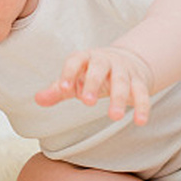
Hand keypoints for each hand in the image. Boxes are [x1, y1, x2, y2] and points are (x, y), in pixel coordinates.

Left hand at [35, 46, 153, 124]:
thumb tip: (38, 99)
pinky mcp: (139, 81)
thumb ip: (58, 90)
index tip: (64, 89)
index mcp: (86, 58)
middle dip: (94, 83)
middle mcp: (105, 60)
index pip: (76, 61)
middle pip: (99, 68)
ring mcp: (124, 70)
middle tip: (88, 102)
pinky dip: (142, 106)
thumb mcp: (75, 79)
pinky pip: (142, 92)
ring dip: (119, 98)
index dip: (69, 73)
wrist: (127, 61)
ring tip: (114, 117)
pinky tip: (140, 121)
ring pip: (122, 81)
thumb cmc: (92, 73)